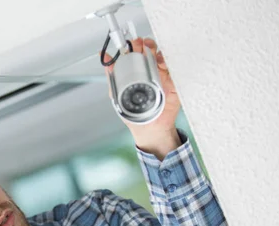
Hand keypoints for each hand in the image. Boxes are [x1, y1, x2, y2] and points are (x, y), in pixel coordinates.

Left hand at [104, 37, 181, 159]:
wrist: (149, 128)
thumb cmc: (134, 113)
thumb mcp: (117, 94)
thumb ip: (112, 76)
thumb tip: (105, 58)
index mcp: (137, 72)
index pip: (137, 52)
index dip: (135, 45)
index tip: (132, 43)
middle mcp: (150, 71)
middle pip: (151, 50)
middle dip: (146, 44)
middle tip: (141, 45)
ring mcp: (162, 76)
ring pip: (163, 56)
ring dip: (157, 51)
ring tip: (151, 52)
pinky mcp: (173, 82)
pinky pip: (174, 68)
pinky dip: (169, 62)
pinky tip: (162, 62)